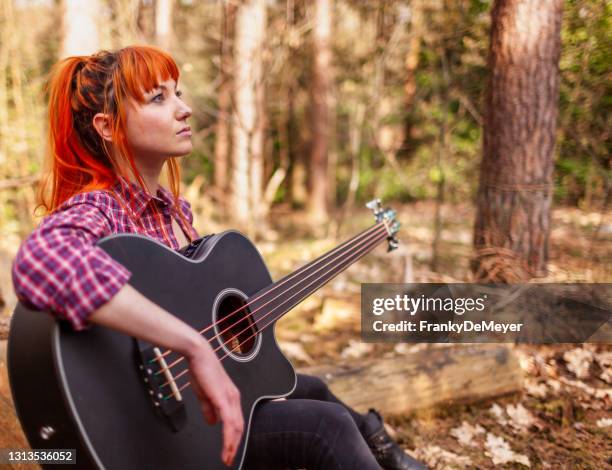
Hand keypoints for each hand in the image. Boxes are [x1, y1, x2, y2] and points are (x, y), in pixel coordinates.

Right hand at [187, 341, 243, 466]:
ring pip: (235, 427)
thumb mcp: (204, 394)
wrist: (199, 355)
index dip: (233, 438)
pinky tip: (227, 445)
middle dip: (234, 445)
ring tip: (227, 457)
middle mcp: (233, 398)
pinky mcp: (223, 398)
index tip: (228, 451)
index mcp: (230, 397)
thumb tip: (212, 422)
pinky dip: (228, 435)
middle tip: (229, 459)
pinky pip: (228, 421)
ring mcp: (230, 398)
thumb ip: (209, 409)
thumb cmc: (201, 370)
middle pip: (239, 427)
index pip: (236, 422)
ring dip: (232, 444)